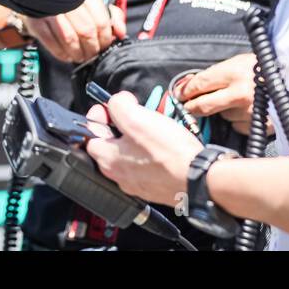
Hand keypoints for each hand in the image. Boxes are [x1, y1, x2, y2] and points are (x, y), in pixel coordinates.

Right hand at [24, 0, 125, 63]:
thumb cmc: (70, 0)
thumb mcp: (92, 2)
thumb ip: (110, 16)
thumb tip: (120, 32)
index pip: (101, 22)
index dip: (105, 39)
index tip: (104, 45)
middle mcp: (68, 2)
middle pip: (86, 32)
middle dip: (92, 49)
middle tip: (92, 54)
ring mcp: (51, 12)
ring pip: (69, 39)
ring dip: (77, 53)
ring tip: (80, 56)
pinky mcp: (37, 22)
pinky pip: (52, 43)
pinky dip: (62, 54)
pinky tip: (67, 55)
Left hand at [83, 91, 203, 206]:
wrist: (198, 178)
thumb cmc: (169, 153)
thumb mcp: (136, 117)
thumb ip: (118, 105)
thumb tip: (116, 102)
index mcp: (108, 160)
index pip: (90, 135)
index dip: (98, 115)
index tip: (107, 106)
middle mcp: (119, 175)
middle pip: (110, 144)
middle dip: (118, 125)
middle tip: (132, 114)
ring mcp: (138, 183)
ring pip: (129, 154)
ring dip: (136, 138)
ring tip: (150, 126)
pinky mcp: (155, 186)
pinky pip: (146, 164)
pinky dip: (151, 152)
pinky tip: (162, 144)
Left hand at [178, 53, 259, 134]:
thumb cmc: (264, 68)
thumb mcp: (238, 61)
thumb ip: (215, 74)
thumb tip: (188, 85)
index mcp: (233, 72)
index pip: (199, 84)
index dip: (185, 90)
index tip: (179, 94)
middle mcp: (240, 93)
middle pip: (203, 105)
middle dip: (192, 107)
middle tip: (189, 107)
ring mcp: (249, 111)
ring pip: (222, 116)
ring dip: (223, 112)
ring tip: (238, 100)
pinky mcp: (257, 125)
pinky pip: (238, 126)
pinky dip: (239, 120)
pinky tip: (248, 111)